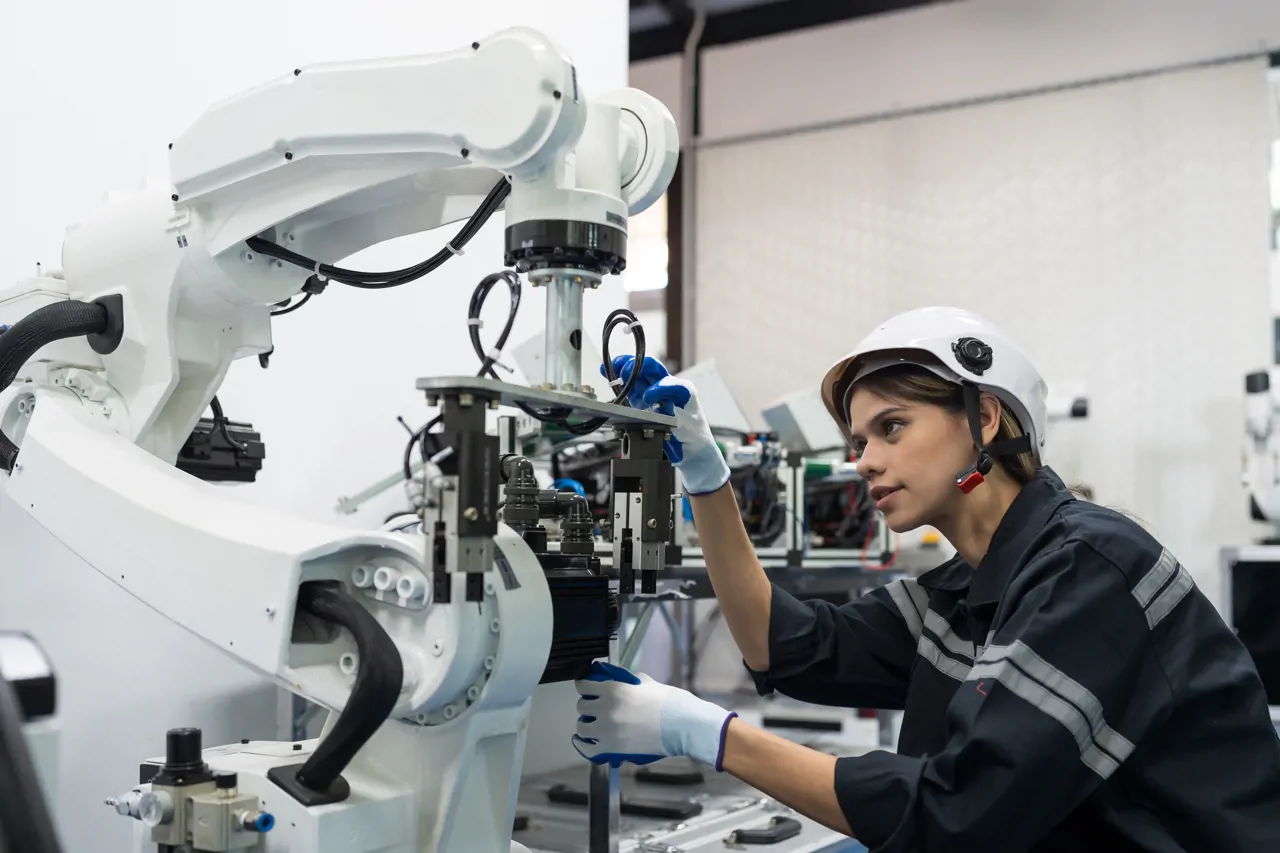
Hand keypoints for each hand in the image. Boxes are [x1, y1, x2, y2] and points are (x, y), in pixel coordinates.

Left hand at [572, 661, 736, 769]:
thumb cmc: (669, 702)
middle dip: (588, 704)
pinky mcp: (612, 749)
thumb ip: (625, 681)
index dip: (584, 685)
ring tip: (594, 723)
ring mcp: (607, 732)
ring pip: (582, 727)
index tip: (587, 687)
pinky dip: (584, 744)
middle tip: (597, 705)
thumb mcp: (645, 682)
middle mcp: (605, 710)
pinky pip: (587, 748)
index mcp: (613, 690)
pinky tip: (584, 739)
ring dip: (587, 723)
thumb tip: (614, 680)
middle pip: (582, 706)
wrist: (684, 726)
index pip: (584, 686)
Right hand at [601, 356, 729, 495]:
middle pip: (652, 369)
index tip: (648, 398)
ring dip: (624, 367)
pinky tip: (606, 371)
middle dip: (638, 367)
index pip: (669, 382)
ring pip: (638, 374)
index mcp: (682, 390)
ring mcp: (653, 392)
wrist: (689, 448)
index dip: (658, 387)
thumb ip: (673, 414)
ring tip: (611, 366)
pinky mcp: (641, 400)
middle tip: (625, 372)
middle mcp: (667, 387)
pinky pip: (629, 386)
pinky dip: (617, 378)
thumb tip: (654, 406)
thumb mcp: (687, 425)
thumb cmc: (693, 435)